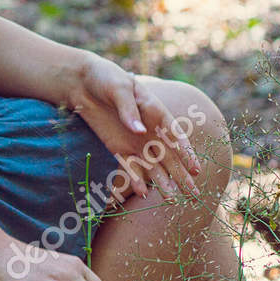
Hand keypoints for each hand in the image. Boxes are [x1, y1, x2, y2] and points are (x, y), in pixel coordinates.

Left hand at [65, 56, 203, 202]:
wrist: (83, 83)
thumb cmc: (107, 78)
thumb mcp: (119, 88)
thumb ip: (129, 110)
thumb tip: (140, 131)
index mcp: (157, 114)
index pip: (176, 136)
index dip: (187, 153)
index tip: (196, 169)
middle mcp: (150, 132)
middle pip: (170, 157)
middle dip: (182, 176)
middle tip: (195, 196)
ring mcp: (135, 142)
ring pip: (153, 166)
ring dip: (163, 183)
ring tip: (173, 202)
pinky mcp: (118, 148)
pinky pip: (129, 167)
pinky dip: (135, 179)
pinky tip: (142, 192)